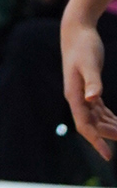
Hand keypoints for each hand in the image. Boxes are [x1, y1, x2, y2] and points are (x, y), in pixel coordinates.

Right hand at [62, 11, 116, 157]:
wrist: (76, 31)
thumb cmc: (83, 46)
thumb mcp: (90, 63)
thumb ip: (93, 81)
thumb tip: (92, 99)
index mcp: (74, 95)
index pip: (84, 125)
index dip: (96, 141)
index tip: (108, 155)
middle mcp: (76, 98)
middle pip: (91, 125)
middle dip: (107, 136)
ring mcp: (81, 94)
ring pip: (95, 118)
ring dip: (109, 127)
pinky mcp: (88, 88)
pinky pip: (98, 109)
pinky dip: (108, 117)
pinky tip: (116, 122)